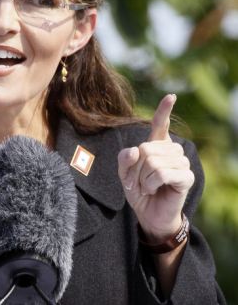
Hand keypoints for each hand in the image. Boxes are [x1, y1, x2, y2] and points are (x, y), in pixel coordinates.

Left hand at [117, 94, 194, 242]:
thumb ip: (124, 159)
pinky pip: (160, 173)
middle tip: (137, 182)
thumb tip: (136, 150)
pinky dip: (150, 183)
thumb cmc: (138, 191)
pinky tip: (153, 190)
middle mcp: (171, 150)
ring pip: (152, 161)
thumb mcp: (124, 173)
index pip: (160, 124)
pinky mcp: (187, 176)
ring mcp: (181, 162)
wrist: (148, 214)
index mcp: (157, 145)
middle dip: (134, 169)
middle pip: (145, 148)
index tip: (170, 96)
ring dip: (142, 178)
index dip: (164, 110)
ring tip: (146, 187)